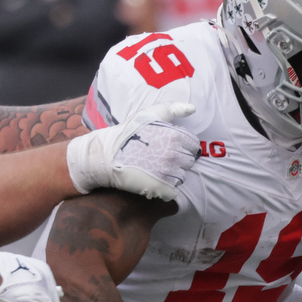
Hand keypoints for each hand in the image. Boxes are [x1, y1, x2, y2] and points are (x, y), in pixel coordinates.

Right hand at [65, 102, 197, 202]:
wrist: (107, 156)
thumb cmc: (129, 133)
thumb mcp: (149, 114)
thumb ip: (173, 109)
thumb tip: (192, 109)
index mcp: (174, 136)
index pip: (193, 146)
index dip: (183, 146)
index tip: (170, 147)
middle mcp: (173, 154)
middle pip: (189, 162)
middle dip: (179, 160)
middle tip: (161, 158)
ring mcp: (167, 173)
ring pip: (182, 177)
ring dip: (173, 175)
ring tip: (156, 169)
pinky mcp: (160, 188)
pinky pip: (174, 192)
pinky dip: (167, 188)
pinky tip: (155, 181)